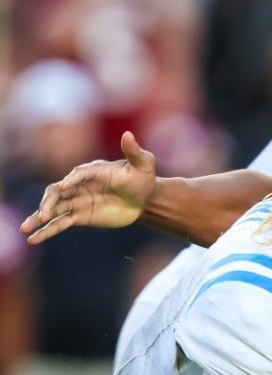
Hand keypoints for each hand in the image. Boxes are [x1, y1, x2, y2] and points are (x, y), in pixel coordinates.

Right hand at [20, 131, 156, 243]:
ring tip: (25, 229)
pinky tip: (34, 239)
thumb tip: (128, 134)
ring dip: (39, 217)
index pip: (79, 174)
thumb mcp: (143, 164)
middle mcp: (80, 185)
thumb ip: (134, 151)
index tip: (65, 187)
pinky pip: (60, 223)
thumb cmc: (142, 178)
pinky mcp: (80, 216)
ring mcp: (77, 201)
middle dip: (48, 202)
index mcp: (93, 171)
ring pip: (54, 209)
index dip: (72, 180)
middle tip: (43, 214)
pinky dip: (47, 230)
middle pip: (57, 192)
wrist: (144, 198)